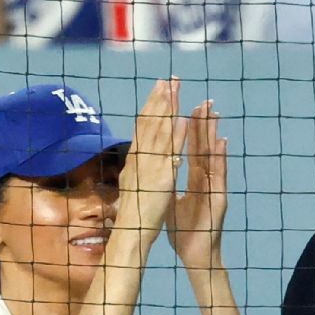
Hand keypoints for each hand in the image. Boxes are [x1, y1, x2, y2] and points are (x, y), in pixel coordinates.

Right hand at [116, 78, 187, 249]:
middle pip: (150, 123)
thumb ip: (135, 171)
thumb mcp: (134, 186)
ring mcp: (150, 167)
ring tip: (175, 89)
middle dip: (159, 100)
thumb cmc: (133, 216)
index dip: (151, 107)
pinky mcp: (161, 178)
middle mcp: (141, 159)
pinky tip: (182, 120)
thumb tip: (135, 160)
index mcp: (136, 161)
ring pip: (159, 132)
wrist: (131, 235)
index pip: (143, 127)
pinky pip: (170, 154)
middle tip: (168, 79)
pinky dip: (175, 136)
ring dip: (167, 109)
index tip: (158, 89)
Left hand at [167, 100, 226, 271]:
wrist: (195, 253)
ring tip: (214, 113)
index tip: (184, 108)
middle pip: (202, 147)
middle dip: (202, 124)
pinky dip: (221, 158)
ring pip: (212, 156)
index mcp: (192, 180)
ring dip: (213, 134)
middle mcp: (204, 180)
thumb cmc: (185, 231)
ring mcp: (213, 187)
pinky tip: (222, 142)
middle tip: (203, 101)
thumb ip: (167, 185)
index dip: (187, 130)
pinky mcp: (219, 197)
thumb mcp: (171, 203)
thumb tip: (156, 170)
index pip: (189, 150)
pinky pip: (219, 175)